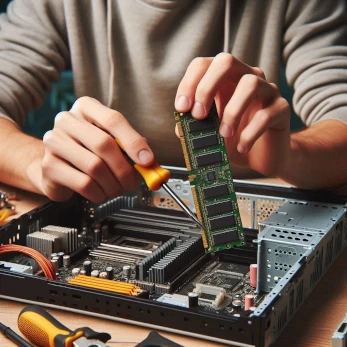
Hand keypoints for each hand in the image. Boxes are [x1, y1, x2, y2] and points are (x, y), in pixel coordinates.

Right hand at [41, 97, 153, 202]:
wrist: (57, 167)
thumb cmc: (89, 151)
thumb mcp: (112, 142)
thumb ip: (130, 148)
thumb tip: (148, 162)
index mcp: (86, 107)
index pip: (113, 120)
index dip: (134, 142)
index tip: (147, 160)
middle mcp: (67, 120)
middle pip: (104, 144)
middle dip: (125, 169)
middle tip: (133, 183)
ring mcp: (54, 142)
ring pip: (94, 166)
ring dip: (113, 184)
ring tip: (117, 189)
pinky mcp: (49, 166)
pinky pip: (83, 184)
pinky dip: (99, 193)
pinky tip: (101, 193)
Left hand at [175, 53, 290, 176]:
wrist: (261, 157)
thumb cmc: (233, 140)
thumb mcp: (208, 133)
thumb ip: (194, 126)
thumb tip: (181, 126)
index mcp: (224, 80)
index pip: (203, 65)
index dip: (189, 83)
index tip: (182, 108)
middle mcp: (246, 78)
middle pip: (226, 61)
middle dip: (207, 87)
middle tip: (199, 115)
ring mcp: (267, 91)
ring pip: (250, 84)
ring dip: (231, 112)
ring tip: (224, 134)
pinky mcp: (282, 109)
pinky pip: (266, 114)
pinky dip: (249, 134)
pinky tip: (242, 148)